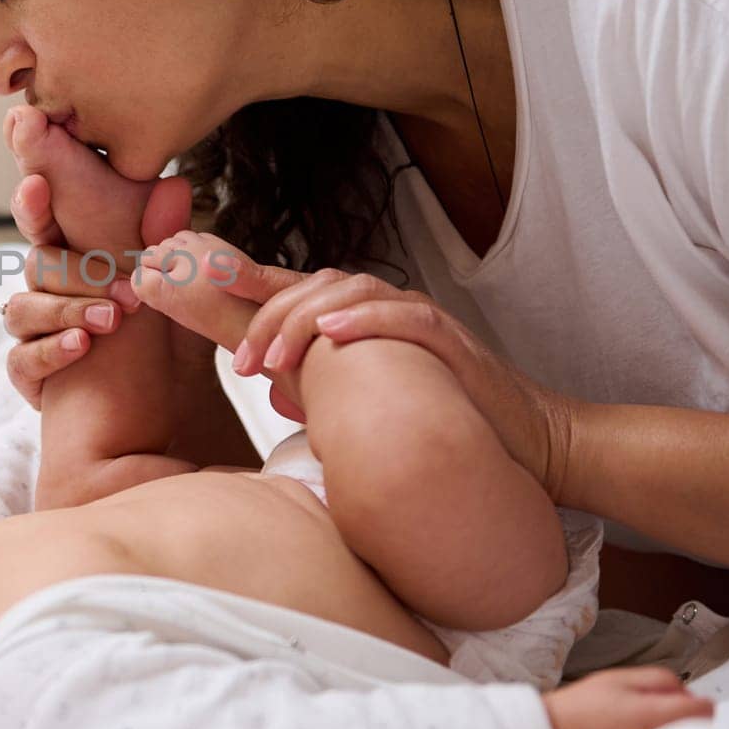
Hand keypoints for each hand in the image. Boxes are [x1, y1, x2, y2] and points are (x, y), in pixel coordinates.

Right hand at [2, 171, 213, 408]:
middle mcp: (48, 289)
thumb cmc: (170, 333)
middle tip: (126, 292)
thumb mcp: (179, 289)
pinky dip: (51, 350)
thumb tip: (174, 188)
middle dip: (79, 274)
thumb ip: (170, 240)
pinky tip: (82, 347)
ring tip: (108, 322)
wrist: (175, 398)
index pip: (44, 223)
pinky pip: (21, 358)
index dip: (33, 204)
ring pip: (22, 309)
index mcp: (76, 257)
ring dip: (67, 311)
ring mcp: (34, 331)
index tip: (37, 185)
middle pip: (37, 264)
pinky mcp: (31, 373)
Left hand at [219, 265, 581, 499]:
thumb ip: (327, 391)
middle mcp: (384, 309)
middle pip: (312, 285)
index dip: (247, 285)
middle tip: (243, 360)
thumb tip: (281, 399)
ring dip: (304, 319)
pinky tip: (333, 331)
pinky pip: (404, 316)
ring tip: (274, 356)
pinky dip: (364, 318)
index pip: (296, 291)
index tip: (200, 290)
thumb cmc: (447, 422)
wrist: (528, 443)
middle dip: (268, 316)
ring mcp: (418, 319)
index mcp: (360, 321)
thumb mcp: (371, 404)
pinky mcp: (451, 339)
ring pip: (349, 291)